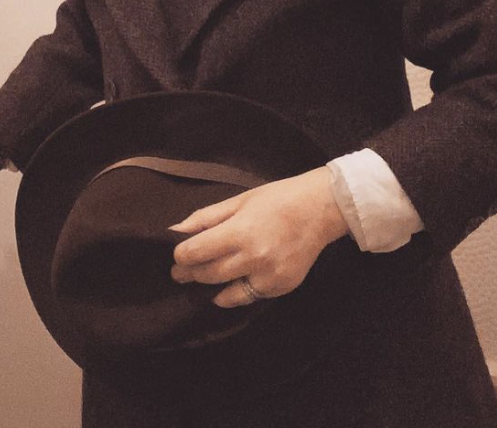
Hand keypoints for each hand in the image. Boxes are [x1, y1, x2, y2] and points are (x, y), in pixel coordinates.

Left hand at [169, 166, 347, 306]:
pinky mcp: (281, 287)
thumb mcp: (239, 200)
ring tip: (199, 279)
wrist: (320, 210)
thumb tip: (176, 231)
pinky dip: (233, 295)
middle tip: (179, 271)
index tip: (176, 254)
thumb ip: (207, 217)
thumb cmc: (277, 198)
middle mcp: (253, 258)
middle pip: (208, 274)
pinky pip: (248, 297)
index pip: (197, 252)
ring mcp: (268, 276)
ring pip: (226, 291)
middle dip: (189, 273)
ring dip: (208, 286)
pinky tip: (224, 289)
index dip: (181, 254)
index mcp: (240, 231)